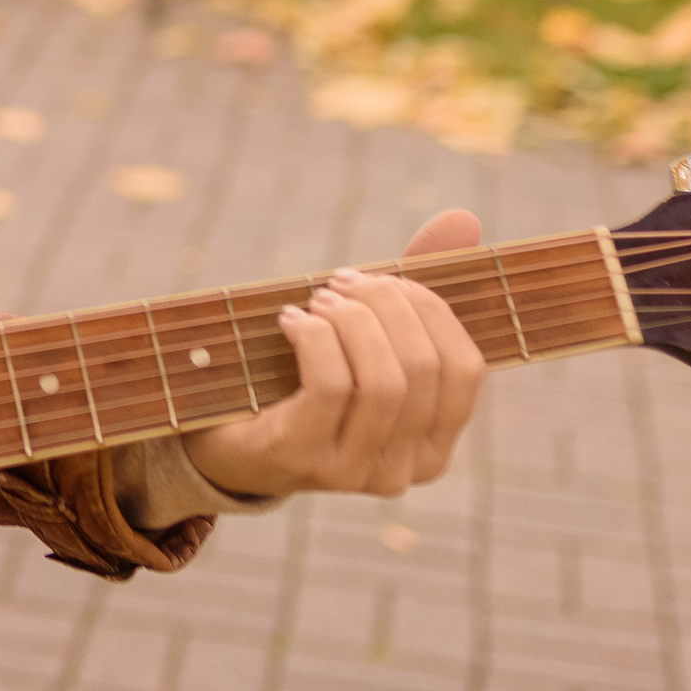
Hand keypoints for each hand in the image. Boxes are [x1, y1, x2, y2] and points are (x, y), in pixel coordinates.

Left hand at [183, 207, 487, 504]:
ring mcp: (358, 472)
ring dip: (350, 320)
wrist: (224, 438)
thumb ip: (412, 289)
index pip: (465, 368)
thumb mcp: (362, 336)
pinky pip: (331, 387)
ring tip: (318, 299)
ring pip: (383, 381)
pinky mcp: (307, 460)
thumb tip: (464, 218)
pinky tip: (290, 320)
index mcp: (435, 444)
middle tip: (340, 281)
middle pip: (423, 368)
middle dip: (384, 305)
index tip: (387, 278)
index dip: (431, 310)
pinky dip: (314, 337)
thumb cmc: (304, 378)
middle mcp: (406, 469)